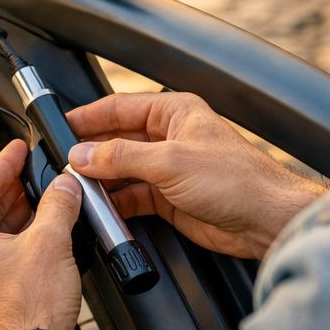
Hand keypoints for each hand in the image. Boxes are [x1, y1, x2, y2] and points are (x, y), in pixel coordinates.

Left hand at [0, 140, 84, 329]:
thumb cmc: (28, 311)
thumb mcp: (49, 241)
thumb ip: (58, 204)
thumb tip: (64, 185)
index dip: (5, 162)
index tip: (18, 149)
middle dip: (14, 190)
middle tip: (35, 172)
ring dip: (18, 217)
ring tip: (45, 200)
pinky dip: (17, 242)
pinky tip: (41, 234)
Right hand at [67, 93, 320, 258]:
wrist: (266, 221)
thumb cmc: (238, 180)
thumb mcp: (171, 162)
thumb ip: (122, 157)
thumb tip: (83, 155)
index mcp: (174, 112)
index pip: (119, 107)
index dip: (89, 116)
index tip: (62, 126)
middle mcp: (169, 137)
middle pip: (117, 140)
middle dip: (91, 153)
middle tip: (65, 164)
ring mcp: (168, 169)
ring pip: (121, 171)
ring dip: (102, 181)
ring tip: (79, 189)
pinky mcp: (169, 198)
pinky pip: (132, 197)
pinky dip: (115, 204)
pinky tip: (101, 209)